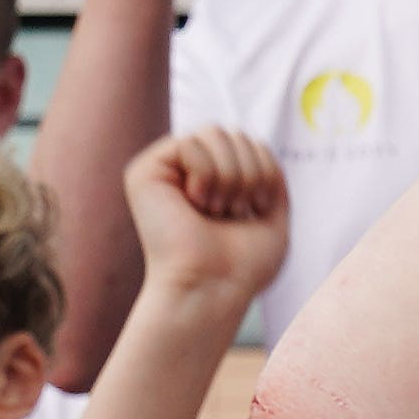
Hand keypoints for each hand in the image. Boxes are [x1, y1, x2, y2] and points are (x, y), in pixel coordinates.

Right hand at [124, 125, 289, 308]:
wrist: (214, 287)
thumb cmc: (243, 265)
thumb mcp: (274, 215)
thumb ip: (269, 176)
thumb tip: (258, 146)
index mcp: (216, 181)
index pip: (251, 143)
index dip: (265, 171)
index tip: (257, 208)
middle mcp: (188, 172)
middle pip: (233, 133)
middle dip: (249, 173)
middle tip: (233, 212)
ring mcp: (165, 170)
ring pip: (214, 132)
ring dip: (229, 176)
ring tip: (215, 210)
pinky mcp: (145, 171)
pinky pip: (189, 142)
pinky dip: (206, 174)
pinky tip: (195, 204)